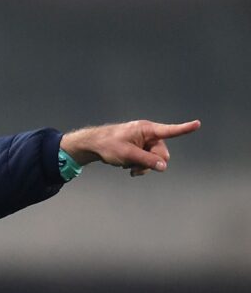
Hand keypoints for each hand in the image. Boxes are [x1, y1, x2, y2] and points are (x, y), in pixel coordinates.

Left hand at [60, 119, 200, 176]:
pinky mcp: (141, 149)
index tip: (198, 124)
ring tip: (128, 168)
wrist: (94, 146)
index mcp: (147, 130)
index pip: (169, 130)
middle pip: (162, 153)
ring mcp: (145, 142)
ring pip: (155, 160)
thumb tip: (164, 166)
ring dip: (143, 167)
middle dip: (151, 163)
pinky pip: (147, 161)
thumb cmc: (109, 145)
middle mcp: (149, 135)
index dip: (184, 129)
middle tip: (134, 169)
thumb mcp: (127, 155)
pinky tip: (126, 166)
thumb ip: (146, 160)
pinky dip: (138, 166)